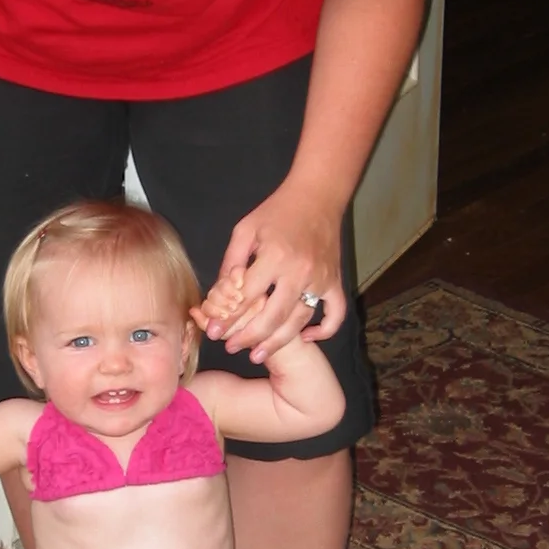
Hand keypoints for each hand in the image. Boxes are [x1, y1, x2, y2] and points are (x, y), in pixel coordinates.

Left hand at [206, 183, 344, 362]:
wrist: (318, 195)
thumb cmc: (277, 211)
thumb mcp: (246, 230)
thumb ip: (231, 262)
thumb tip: (218, 295)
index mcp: (275, 257)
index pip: (247, 297)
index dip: (227, 318)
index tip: (213, 332)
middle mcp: (300, 272)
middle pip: (272, 317)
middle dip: (249, 337)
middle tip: (232, 348)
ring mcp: (321, 280)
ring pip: (299, 321)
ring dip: (278, 341)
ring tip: (258, 353)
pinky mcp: (335, 282)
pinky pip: (335, 315)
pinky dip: (324, 331)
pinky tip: (306, 339)